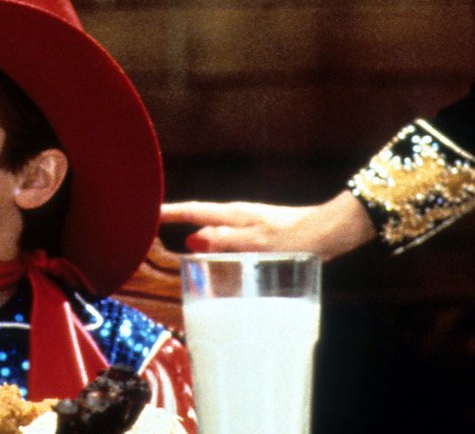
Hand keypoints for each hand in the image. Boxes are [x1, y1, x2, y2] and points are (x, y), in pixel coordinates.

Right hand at [160, 191, 374, 260]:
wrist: (331, 231)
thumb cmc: (299, 236)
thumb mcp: (260, 242)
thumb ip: (228, 241)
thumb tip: (195, 240)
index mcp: (234, 214)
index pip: (193, 211)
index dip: (169, 213)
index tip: (144, 213)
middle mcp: (238, 217)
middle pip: (200, 220)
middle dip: (177, 224)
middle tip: (153, 234)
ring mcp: (248, 226)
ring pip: (215, 232)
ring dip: (197, 239)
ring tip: (180, 253)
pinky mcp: (259, 236)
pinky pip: (228, 241)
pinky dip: (216, 249)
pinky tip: (219, 263)